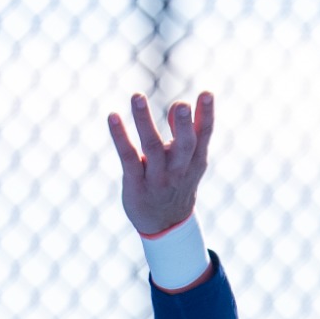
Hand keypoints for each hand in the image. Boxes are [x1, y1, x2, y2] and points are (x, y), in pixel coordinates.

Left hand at [108, 91, 214, 234]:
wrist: (165, 226)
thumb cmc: (176, 184)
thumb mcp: (187, 161)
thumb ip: (185, 133)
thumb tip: (180, 104)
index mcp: (195, 162)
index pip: (204, 135)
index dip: (206, 115)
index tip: (206, 93)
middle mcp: (179, 170)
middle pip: (184, 145)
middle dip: (183, 124)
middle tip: (181, 104)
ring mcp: (157, 179)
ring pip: (152, 147)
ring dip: (145, 121)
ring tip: (137, 97)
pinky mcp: (136, 184)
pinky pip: (128, 158)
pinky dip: (120, 137)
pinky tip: (113, 117)